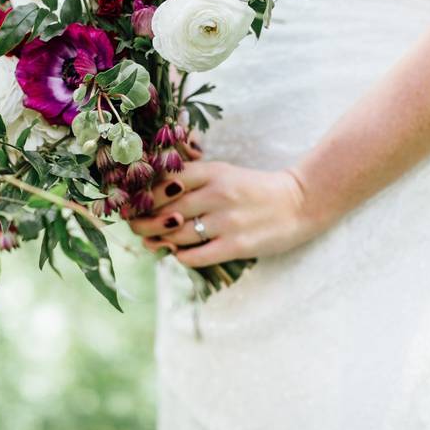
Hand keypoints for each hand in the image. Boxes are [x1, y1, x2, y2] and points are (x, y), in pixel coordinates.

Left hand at [129, 161, 328, 266]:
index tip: (130, 202)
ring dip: (158, 240)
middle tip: (134, 225)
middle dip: (142, 220)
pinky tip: (179, 253)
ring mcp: (227, 221)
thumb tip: (154, 194)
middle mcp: (218, 194)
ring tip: (152, 241)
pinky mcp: (237, 245)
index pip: (163, 181)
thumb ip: (193, 179)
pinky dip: (180, 257)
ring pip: (175, 235)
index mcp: (213, 172)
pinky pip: (195, 256)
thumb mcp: (225, 173)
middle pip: (163, 211)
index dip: (141, 194)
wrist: (300, 203)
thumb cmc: (255, 189)